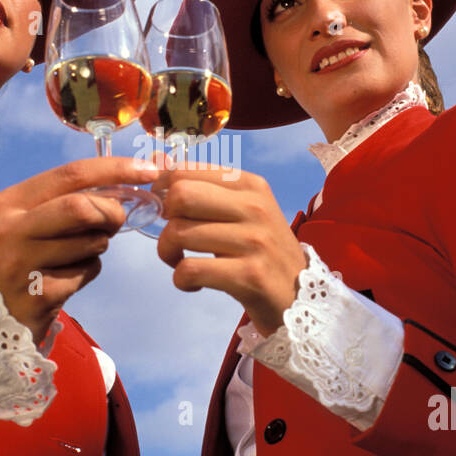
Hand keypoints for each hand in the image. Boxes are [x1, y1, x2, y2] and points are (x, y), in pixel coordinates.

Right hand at [0, 156, 157, 342]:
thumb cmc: (17, 258)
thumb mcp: (25, 221)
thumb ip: (62, 201)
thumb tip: (120, 188)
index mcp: (7, 203)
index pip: (69, 174)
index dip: (115, 169)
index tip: (148, 170)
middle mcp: (9, 231)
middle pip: (82, 207)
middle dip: (111, 213)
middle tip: (115, 222)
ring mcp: (21, 265)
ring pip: (90, 242)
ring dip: (98, 245)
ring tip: (80, 252)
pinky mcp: (39, 296)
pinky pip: (87, 272)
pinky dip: (90, 270)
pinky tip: (70, 276)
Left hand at [152, 166, 306, 334]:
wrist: (299, 295)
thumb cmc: (261, 251)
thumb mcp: (243, 210)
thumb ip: (204, 187)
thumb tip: (157, 159)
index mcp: (251, 184)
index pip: (186, 170)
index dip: (162, 190)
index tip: (166, 210)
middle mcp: (255, 207)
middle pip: (181, 195)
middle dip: (164, 220)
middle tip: (174, 237)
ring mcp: (255, 241)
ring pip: (180, 233)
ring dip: (169, 253)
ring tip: (182, 264)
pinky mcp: (250, 275)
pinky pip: (190, 270)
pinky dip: (181, 279)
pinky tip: (194, 283)